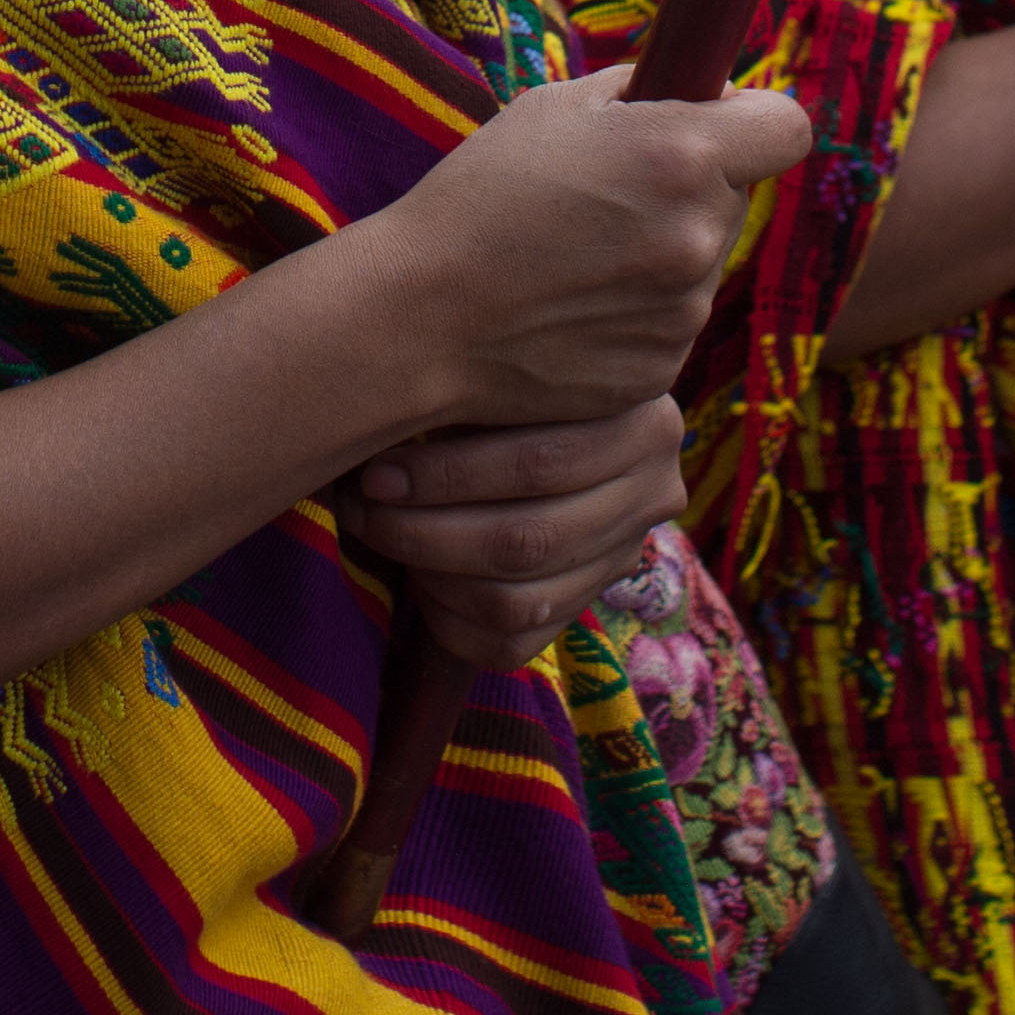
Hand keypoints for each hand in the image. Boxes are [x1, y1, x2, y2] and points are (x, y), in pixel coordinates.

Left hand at [346, 401, 691, 666]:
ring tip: (377, 532)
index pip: (541, 465)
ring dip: (429, 575)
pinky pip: (510, 644)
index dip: (448, 476)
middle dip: (424, 530)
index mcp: (646, 424)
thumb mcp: (515, 370)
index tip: (375, 472)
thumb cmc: (516, 375)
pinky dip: (446, 617)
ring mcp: (624, 559)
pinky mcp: (587, 607)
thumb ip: (476, 387)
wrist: (559, 412)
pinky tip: (413, 574)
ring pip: (516, 602)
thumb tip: (380, 411)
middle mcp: (653, 496)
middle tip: (361, 505)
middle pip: (527, 541)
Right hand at [364, 67, 810, 433]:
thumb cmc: (479, 196)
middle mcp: (698, 235)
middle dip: (690, 188)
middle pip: (733, 197)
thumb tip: (694, 90)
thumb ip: (640, 93)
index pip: (787, 126)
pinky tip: (568, 307)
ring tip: (574, 258)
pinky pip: (669, 323)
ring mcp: (684, 313)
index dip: (755, 120)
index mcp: (682, 154)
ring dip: (660, 253)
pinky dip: (634, 312)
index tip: (721, 124)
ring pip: (700, 263)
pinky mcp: (662, 370)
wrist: (422, 315)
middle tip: (609, 194)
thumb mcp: (554, 108)